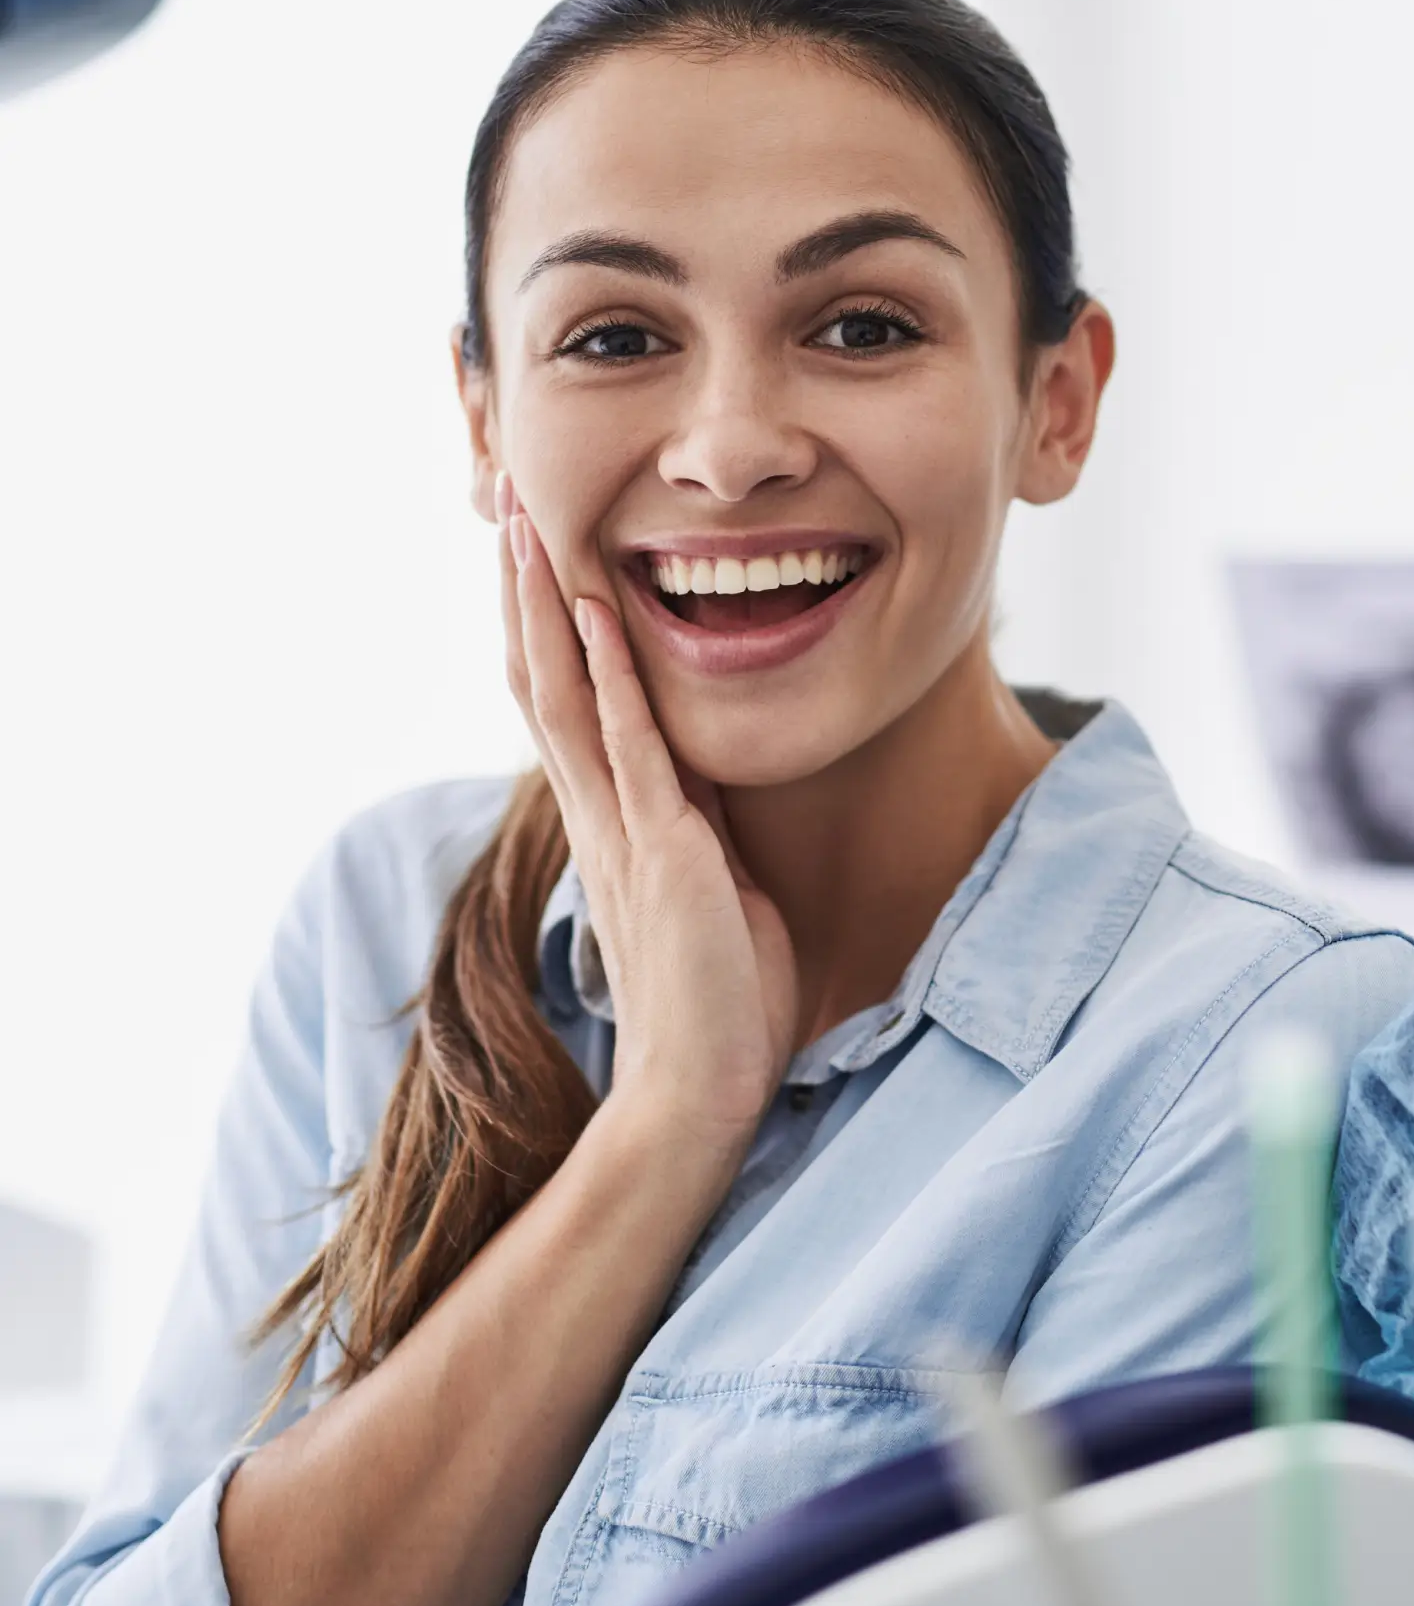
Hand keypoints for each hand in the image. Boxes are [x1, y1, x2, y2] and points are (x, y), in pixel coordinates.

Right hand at [496, 472, 798, 1155]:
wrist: (699, 1094)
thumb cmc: (716, 1005)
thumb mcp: (710, 889)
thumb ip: (695, 830)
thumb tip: (703, 786)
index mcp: (611, 825)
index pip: (562, 708)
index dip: (542, 630)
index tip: (533, 556)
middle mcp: (600, 817)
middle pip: (540, 685)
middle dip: (523, 596)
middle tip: (506, 510)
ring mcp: (625, 830)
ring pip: (564, 699)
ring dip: (544, 611)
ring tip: (525, 531)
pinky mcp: (666, 850)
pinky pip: (631, 746)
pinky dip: (610, 675)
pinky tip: (594, 612)